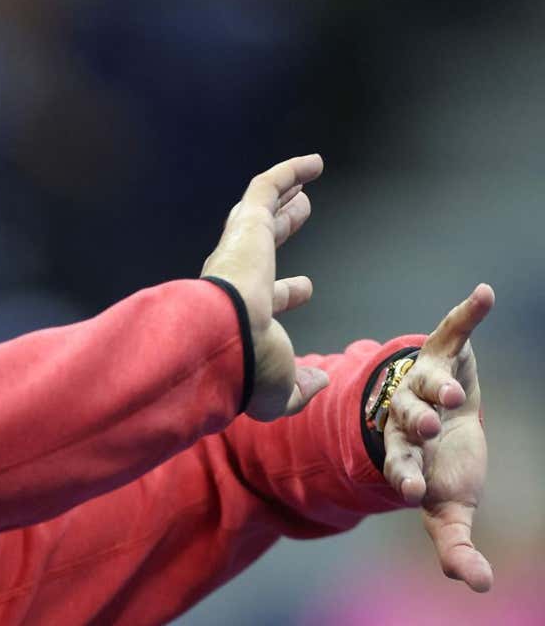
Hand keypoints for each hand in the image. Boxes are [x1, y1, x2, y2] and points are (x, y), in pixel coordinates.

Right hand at [201, 154, 329, 420]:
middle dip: (281, 229)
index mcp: (240, 313)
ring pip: (260, 213)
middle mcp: (235, 277)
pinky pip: (266, 189)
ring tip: (305, 187)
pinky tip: (315, 164)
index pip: (264, 296)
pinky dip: (289, 173)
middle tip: (299, 214)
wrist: (221, 341)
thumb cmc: (244, 369)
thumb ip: (298, 387)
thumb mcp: (277, 391)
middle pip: (261, 245)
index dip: (288, 292)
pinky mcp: (245, 226)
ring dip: (284, 198)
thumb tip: (318, 380)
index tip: (305, 287)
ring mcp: (238, 250)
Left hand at [382, 284, 494, 591]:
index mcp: (404, 454)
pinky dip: (466, 314)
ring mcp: (421, 381)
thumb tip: (476, 586)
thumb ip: (455, 543)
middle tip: (427, 428)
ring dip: (435, 383)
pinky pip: (452, 331)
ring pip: (421, 381)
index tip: (409, 487)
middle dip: (414, 422)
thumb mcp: (450, 505)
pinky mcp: (442, 351)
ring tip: (453, 390)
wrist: (438, 418)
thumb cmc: (444, 466)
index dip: (402, 474)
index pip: (397, 466)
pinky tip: (484, 295)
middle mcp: (405, 416)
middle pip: (404, 419)